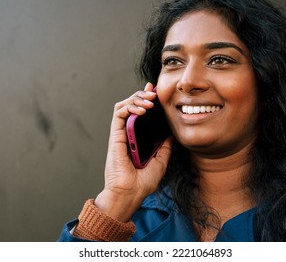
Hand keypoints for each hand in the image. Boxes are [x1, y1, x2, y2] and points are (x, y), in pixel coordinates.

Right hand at [95, 82, 172, 221]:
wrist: (130, 193)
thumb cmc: (142, 182)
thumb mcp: (160, 162)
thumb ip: (163, 147)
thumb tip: (170, 133)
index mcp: (137, 139)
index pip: (140, 114)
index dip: (146, 101)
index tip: (156, 94)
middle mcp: (127, 134)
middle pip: (131, 106)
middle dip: (142, 95)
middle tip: (154, 92)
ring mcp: (120, 134)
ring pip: (123, 106)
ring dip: (136, 98)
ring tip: (149, 100)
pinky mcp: (115, 135)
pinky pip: (119, 114)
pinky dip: (130, 106)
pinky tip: (142, 109)